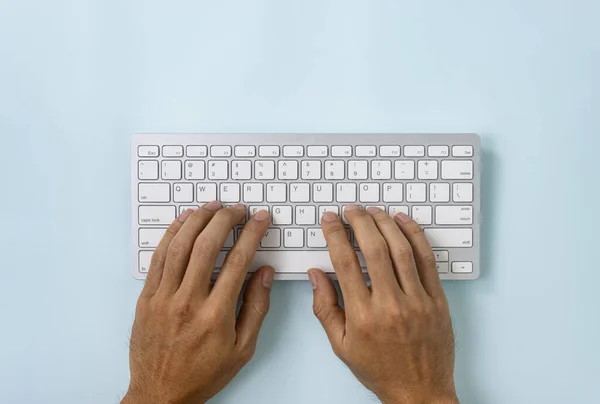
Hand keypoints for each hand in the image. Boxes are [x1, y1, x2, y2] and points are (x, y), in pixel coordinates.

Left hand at [122, 202, 273, 403]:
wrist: (160, 394)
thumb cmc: (204, 373)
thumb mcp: (243, 348)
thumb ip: (256, 307)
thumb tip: (265, 273)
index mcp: (215, 315)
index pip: (238, 262)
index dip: (252, 234)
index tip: (261, 219)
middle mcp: (187, 302)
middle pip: (206, 247)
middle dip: (225, 220)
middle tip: (238, 208)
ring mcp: (163, 298)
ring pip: (179, 247)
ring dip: (197, 220)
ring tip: (212, 206)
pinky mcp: (146, 298)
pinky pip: (158, 258)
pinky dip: (171, 235)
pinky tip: (183, 222)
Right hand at [308, 205, 457, 403]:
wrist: (419, 392)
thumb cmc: (379, 369)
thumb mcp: (341, 345)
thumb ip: (325, 308)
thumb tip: (315, 275)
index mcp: (363, 316)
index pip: (345, 263)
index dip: (335, 235)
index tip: (330, 220)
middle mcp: (391, 305)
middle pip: (375, 249)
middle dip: (360, 222)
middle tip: (351, 210)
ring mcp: (418, 301)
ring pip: (401, 249)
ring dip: (386, 224)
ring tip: (374, 211)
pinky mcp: (438, 300)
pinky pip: (428, 260)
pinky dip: (415, 236)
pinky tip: (403, 222)